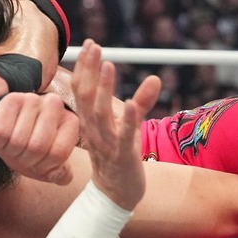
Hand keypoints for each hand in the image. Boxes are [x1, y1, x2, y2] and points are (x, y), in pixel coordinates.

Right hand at [0, 92, 77, 184]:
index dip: (43, 168)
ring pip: (18, 141)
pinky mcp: (11, 99)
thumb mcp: (46, 164)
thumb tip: (61, 175)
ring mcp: (33, 99)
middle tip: (21, 157)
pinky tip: (0, 138)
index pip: (57, 154)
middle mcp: (54, 105)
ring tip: (10, 147)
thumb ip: (59, 174)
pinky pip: (1, 132)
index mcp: (70, 121)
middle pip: (37, 147)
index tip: (37, 166)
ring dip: (10, 152)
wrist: (7, 129)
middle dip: (25, 160)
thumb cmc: (29, 147)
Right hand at [71, 39, 160, 209]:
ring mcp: (106, 142)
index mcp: (90, 121)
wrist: (115, 193)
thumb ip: (142, 102)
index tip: (90, 44)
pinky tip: (132, 105)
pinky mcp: (122, 156)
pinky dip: (127, 120)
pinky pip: (123, 137)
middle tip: (94, 46)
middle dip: (89, 70)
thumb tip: (155, 78)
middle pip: (86, 96)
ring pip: (100, 113)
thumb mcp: (128, 126)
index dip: (85, 67)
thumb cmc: (119, 156)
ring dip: (103, 89)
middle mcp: (93, 129)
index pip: (82, 89)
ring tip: (108, 65)